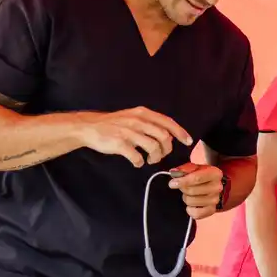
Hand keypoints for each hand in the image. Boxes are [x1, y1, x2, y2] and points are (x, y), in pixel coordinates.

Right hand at [77, 106, 191, 167]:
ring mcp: (128, 132)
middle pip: (164, 137)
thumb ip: (150, 123)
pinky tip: (136, 162)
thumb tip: (168, 136)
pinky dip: (139, 162)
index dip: (180, 132)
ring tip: (149, 160)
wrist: (89, 127)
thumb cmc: (114, 124)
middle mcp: (137, 121)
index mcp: (143, 113)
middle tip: (160, 155)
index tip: (187, 141)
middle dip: (166, 149)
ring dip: (155, 157)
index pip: (167, 122)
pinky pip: (136, 157)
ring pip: (153, 147)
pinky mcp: (119, 144)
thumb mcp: (133, 116)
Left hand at [168, 162, 224, 220]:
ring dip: (186, 198)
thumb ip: (185, 169)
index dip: (182, 181)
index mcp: (215, 174)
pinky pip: (196, 213)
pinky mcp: (212, 210)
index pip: (196, 178)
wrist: (213, 187)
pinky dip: (190, 210)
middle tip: (182, 187)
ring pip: (191, 201)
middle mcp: (217, 187)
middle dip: (183, 189)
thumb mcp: (195, 168)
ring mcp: (215, 200)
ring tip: (189, 194)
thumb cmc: (202, 176)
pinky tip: (191, 205)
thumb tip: (174, 173)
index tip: (172, 183)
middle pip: (192, 190)